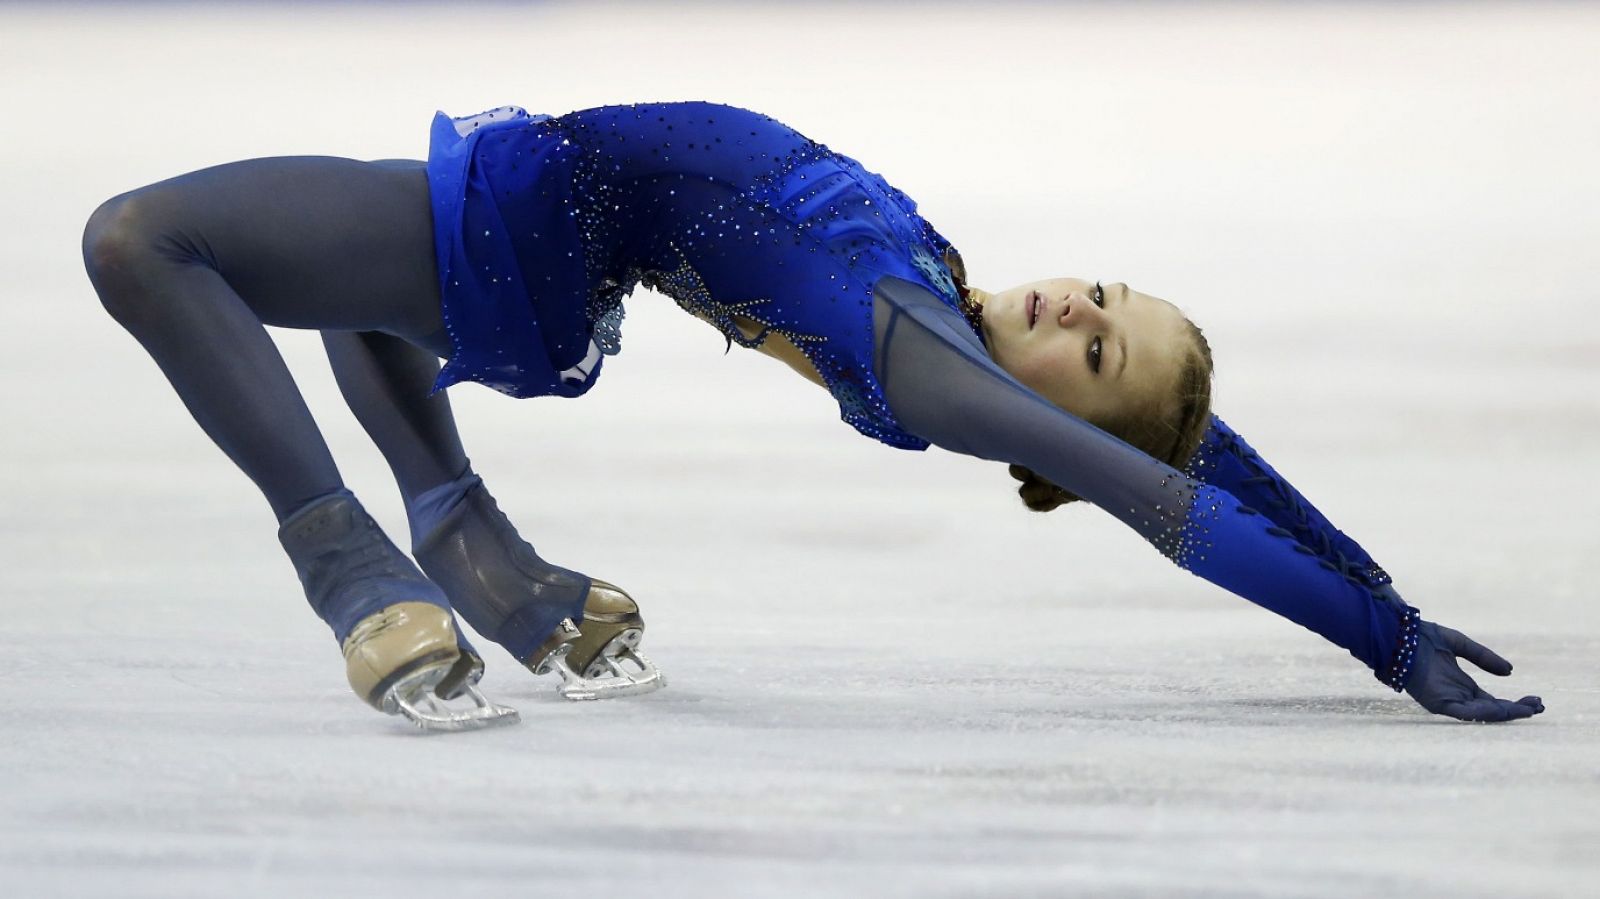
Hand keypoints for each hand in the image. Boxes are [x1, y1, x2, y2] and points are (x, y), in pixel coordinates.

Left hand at [1405, 620, 1543, 721]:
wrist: (1396, 634)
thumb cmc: (1420, 637)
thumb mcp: (1458, 644)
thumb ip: (1483, 657)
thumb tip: (1510, 671)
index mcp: (1460, 685)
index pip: (1491, 701)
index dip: (1514, 703)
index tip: (1536, 700)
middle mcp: (1455, 696)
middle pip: (1490, 711)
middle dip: (1515, 710)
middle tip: (1540, 707)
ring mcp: (1446, 701)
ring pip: (1480, 715)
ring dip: (1505, 713)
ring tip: (1529, 710)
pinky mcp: (1435, 703)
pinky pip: (1463, 713)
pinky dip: (1483, 713)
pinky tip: (1502, 710)